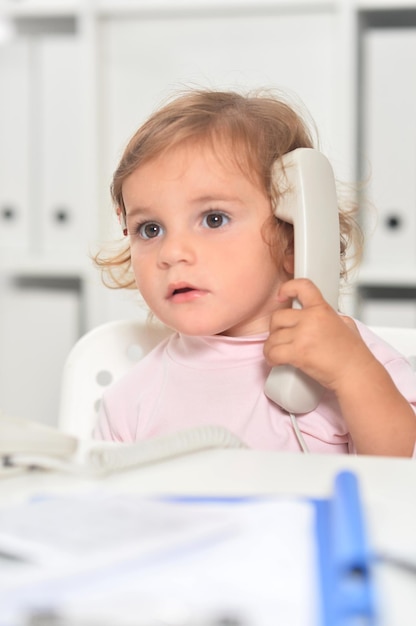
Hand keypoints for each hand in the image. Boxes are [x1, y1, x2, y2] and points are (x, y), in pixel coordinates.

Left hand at [264, 278, 375, 392]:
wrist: (355, 373)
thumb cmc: (353, 354)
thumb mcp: (347, 325)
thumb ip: (333, 316)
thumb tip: (326, 316)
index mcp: (322, 309)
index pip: (302, 287)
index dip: (287, 288)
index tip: (281, 295)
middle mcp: (311, 319)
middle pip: (277, 317)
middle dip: (275, 328)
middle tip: (280, 337)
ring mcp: (303, 336)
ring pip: (273, 337)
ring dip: (272, 346)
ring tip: (278, 353)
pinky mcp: (298, 353)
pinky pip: (272, 352)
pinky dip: (270, 357)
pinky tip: (274, 360)